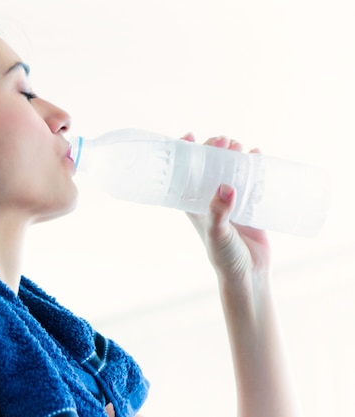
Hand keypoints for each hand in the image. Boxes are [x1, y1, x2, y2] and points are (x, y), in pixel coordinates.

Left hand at [180, 133, 270, 295]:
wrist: (248, 276)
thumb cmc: (224, 257)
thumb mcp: (217, 233)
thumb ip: (219, 212)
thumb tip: (225, 186)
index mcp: (193, 204)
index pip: (184, 173)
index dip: (185, 153)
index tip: (189, 135)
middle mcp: (209, 199)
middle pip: (209, 166)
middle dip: (214, 149)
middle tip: (224, 141)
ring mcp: (230, 201)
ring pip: (230, 169)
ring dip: (233, 154)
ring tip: (239, 145)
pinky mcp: (250, 204)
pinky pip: (251, 179)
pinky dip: (253, 164)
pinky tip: (257, 154)